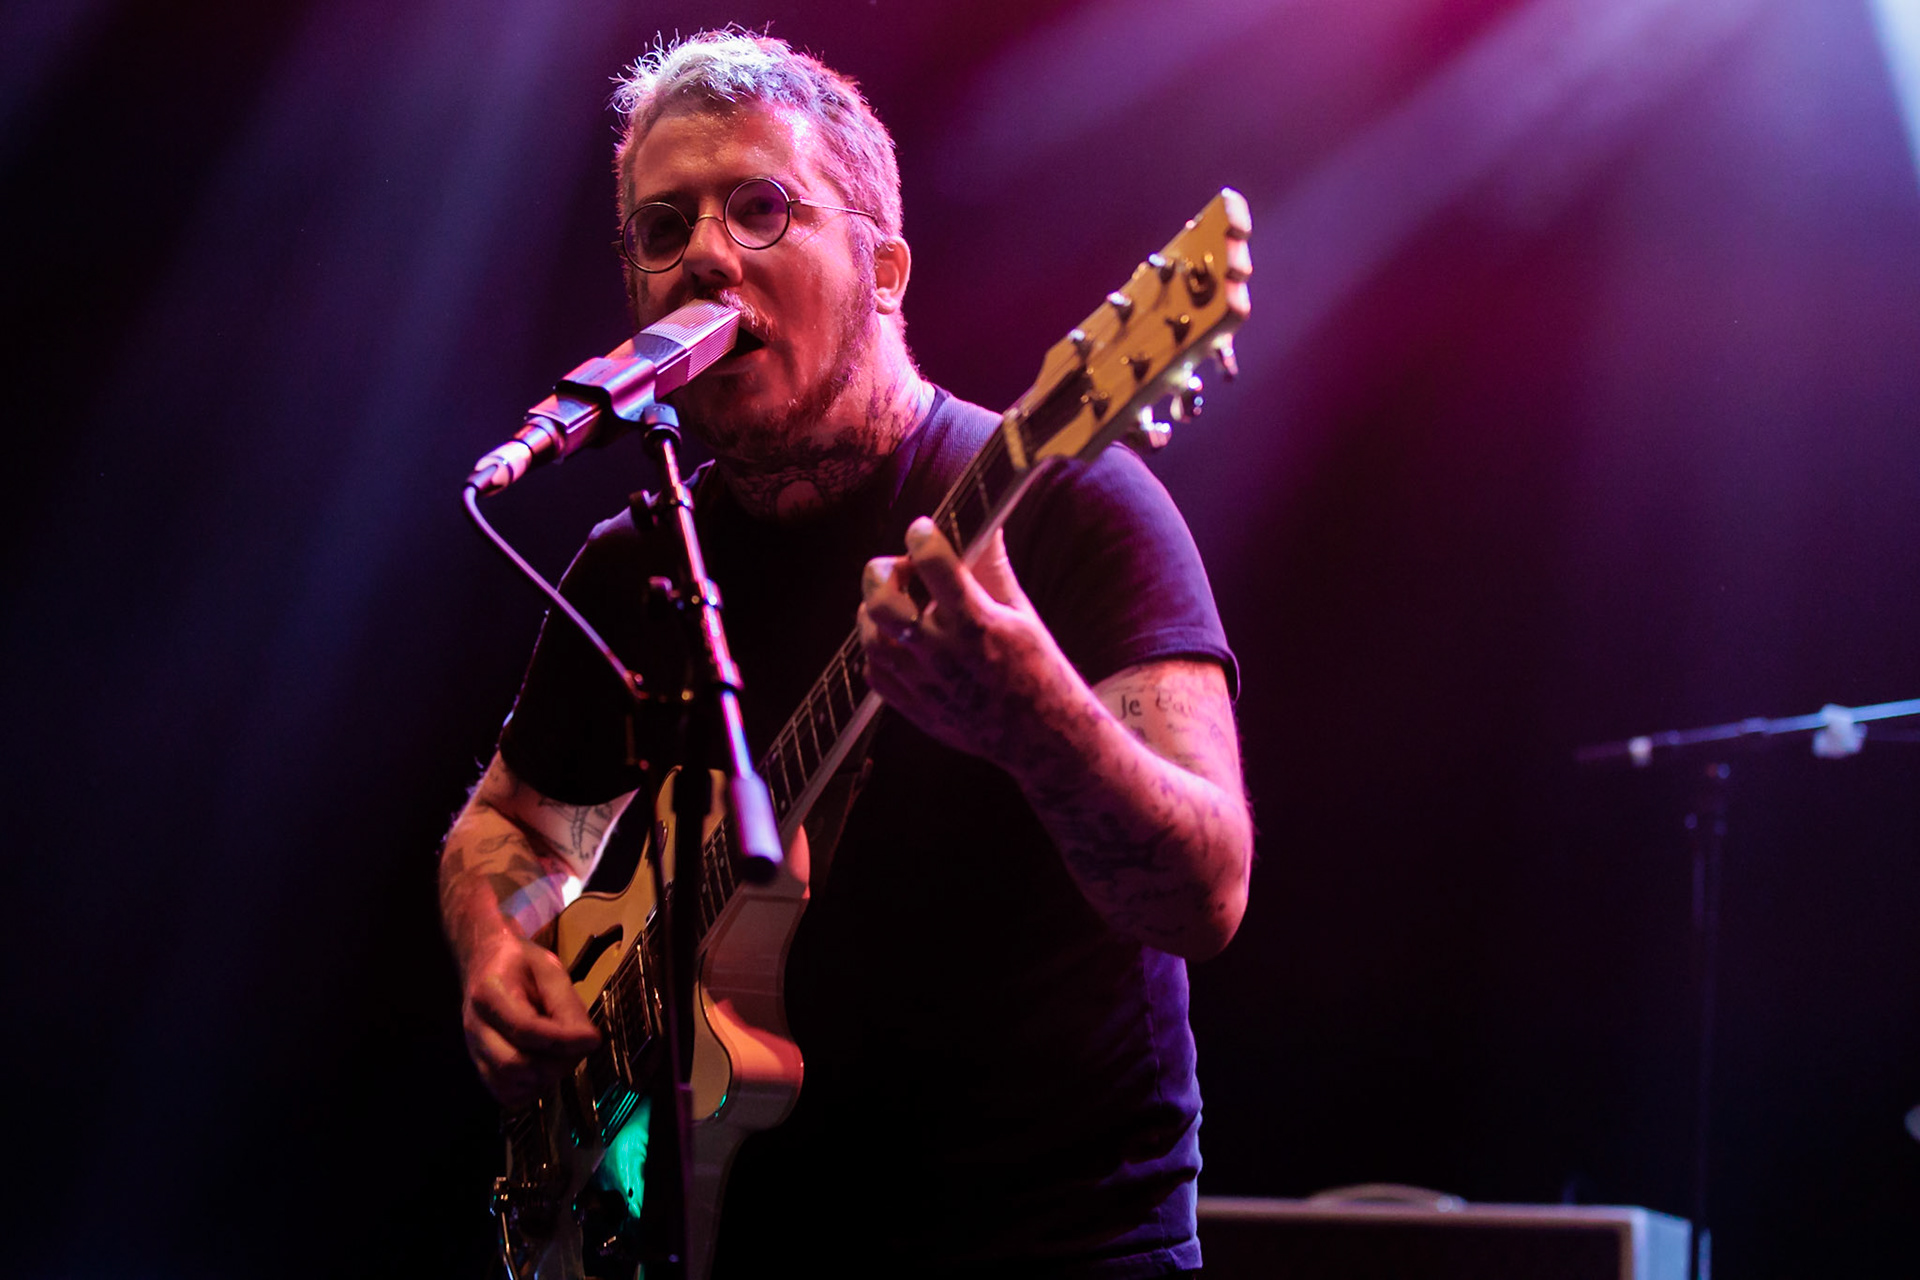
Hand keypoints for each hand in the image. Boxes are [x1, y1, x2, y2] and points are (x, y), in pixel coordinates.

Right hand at [461, 930, 601, 1108]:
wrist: (485, 964)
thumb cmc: (520, 964)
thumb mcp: (549, 969)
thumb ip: (566, 1004)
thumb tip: (589, 1042)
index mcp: (490, 993)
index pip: (525, 1029)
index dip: (563, 1041)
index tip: (592, 1039)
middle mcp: (476, 1027)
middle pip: (514, 1064)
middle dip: (555, 1063)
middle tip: (577, 1047)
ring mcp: (474, 1050)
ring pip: (509, 1085)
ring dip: (545, 1078)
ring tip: (561, 1055)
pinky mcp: (481, 1067)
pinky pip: (506, 1095)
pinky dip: (532, 1088)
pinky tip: (545, 1066)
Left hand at [857, 517, 1065, 766]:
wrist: (1041, 738)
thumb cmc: (1038, 670)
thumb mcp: (1022, 614)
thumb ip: (993, 568)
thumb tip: (988, 523)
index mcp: (977, 622)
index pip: (932, 562)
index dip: (921, 535)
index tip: (923, 529)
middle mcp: (945, 653)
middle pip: (883, 602)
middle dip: (883, 573)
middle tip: (901, 571)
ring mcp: (925, 684)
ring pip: (871, 636)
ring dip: (875, 611)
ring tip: (899, 606)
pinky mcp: (914, 709)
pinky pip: (874, 672)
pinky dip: (879, 650)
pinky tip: (900, 642)